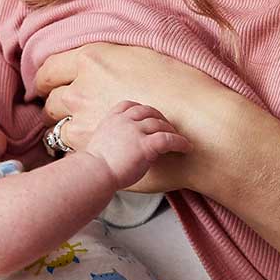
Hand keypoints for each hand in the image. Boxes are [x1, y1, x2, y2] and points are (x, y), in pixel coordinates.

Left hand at [35, 43, 237, 191]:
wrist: (199, 123)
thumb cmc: (181, 86)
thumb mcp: (141, 55)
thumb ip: (112, 60)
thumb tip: (101, 64)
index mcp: (92, 58)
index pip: (49, 69)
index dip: (45, 80)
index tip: (46, 86)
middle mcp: (81, 86)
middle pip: (50, 99)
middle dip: (56, 105)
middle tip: (68, 111)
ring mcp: (82, 118)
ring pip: (54, 126)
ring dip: (63, 128)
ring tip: (82, 132)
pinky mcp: (90, 145)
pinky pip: (68, 148)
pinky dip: (75, 148)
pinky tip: (92, 148)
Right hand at [69, 100, 191, 188]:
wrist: (94, 173)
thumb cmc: (94, 167)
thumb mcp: (98, 145)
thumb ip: (110, 140)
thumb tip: (118, 149)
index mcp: (111, 120)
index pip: (129, 106)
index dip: (141, 109)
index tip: (148, 116)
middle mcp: (124, 121)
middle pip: (148, 111)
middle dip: (160, 118)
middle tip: (168, 127)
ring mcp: (135, 131)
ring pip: (160, 124)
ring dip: (171, 130)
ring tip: (178, 139)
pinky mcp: (146, 145)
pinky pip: (169, 139)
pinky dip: (180, 142)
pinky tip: (185, 147)